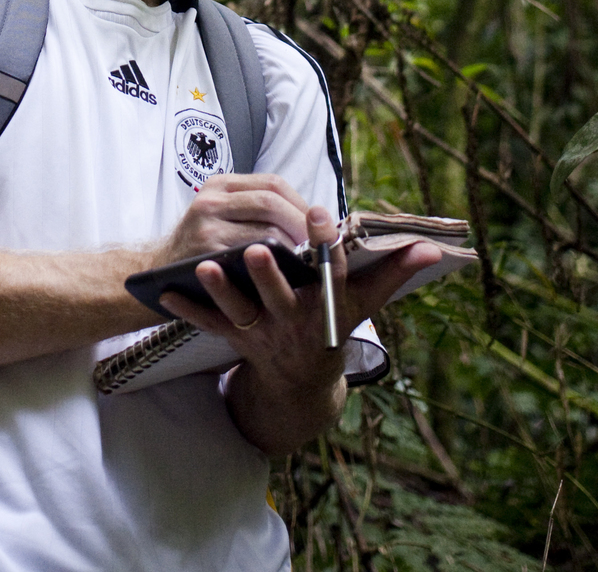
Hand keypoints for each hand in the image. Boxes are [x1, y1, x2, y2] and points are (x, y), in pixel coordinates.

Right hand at [152, 173, 322, 265]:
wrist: (162, 274)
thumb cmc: (204, 248)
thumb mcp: (223, 216)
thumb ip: (256, 210)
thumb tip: (312, 218)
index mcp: (222, 186)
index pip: (273, 184)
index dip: (301, 203)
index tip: (319, 223)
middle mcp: (212, 199)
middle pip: (270, 201)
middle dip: (301, 223)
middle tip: (320, 243)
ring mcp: (206, 224)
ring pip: (264, 229)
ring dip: (292, 246)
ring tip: (308, 258)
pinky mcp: (206, 252)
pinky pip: (251, 255)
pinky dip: (274, 263)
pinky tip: (285, 272)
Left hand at [157, 231, 440, 390]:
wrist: (303, 383)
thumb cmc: (335, 326)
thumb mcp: (366, 304)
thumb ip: (394, 272)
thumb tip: (433, 247)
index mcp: (327, 305)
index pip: (330, 271)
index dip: (324, 243)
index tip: (319, 213)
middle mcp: (295, 319)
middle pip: (280, 296)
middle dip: (268, 275)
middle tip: (255, 248)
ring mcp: (263, 333)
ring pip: (239, 313)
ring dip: (221, 291)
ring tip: (204, 267)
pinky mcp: (236, 340)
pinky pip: (209, 327)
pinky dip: (186, 311)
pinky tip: (164, 293)